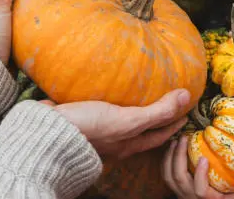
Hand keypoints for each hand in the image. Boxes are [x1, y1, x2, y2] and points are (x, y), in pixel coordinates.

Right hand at [41, 89, 190, 159]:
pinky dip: (110, 102)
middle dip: (155, 119)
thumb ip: (156, 111)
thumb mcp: (128, 121)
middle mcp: (115, 141)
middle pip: (141, 131)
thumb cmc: (90, 128)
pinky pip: (102, 111)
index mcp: (128, 144)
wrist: (47, 132)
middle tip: (168, 104)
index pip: (158, 135)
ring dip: (133, 110)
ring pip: (121, 122)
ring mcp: (97, 132)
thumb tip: (186, 96)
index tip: (186, 112)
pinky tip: (107, 90)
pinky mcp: (82, 119)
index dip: (174, 124)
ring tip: (139, 94)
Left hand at [163, 136, 233, 198]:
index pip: (200, 190)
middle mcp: (190, 198)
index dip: (199, 174)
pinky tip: (171, 146)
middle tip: (184, 137)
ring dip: (170, 155)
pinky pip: (165, 175)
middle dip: (178, 156)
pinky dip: (165, 159)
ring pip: (169, 175)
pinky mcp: (173, 190)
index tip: (203, 157)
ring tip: (177, 138)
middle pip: (178, 178)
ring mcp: (180, 194)